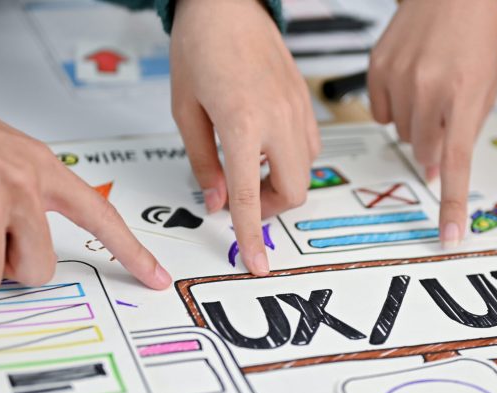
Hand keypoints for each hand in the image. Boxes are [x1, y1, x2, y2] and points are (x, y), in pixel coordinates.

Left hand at [170, 0, 319, 275]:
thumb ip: (201, 161)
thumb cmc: (200, 46)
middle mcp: (278, 118)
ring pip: (305, 171)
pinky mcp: (306, 100)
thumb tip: (215, 200)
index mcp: (242, 122)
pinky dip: (292, 160)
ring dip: (280, 184)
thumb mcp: (185, 109)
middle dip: (268, 208)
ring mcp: (297, 108)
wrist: (227, 3)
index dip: (251, 236)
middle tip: (240, 201)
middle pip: (293, 191)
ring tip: (250, 171)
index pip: (247, 196)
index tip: (257, 262)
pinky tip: (266, 147)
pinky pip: (311, 146)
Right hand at [368, 0, 496, 247]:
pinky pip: (380, 112)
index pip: (456, 162)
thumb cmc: (475, 38)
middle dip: (435, 143)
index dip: (452, 203)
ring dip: (415, 123)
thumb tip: (438, 173)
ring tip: (430, 88)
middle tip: (445, 115)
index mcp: (463, 94)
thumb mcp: (486, 87)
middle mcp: (428, 87)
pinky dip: (394, 106)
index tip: (450, 235)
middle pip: (423, 151)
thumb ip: (464, 132)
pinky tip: (409, 82)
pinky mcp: (376, 69)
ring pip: (401, 133)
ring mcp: (398, 78)